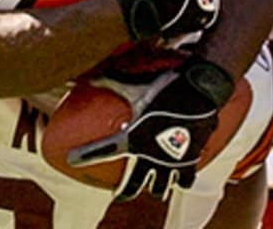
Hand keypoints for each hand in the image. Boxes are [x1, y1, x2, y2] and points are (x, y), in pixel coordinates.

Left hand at [68, 56, 232, 200]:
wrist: (200, 91)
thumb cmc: (167, 88)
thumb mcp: (136, 85)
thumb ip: (112, 81)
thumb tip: (90, 75)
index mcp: (133, 139)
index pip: (102, 150)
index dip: (84, 155)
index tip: (72, 159)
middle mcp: (150, 156)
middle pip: (133, 185)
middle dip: (125, 193)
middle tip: (119, 197)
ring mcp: (171, 162)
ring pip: (161, 188)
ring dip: (156, 189)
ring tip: (153, 190)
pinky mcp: (190, 161)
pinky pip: (186, 179)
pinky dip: (182, 180)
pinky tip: (180, 180)